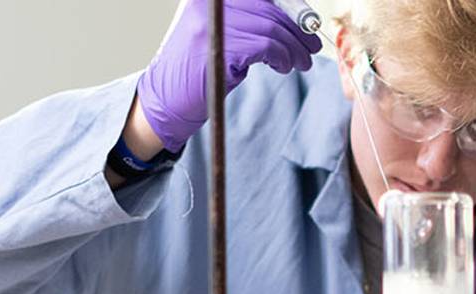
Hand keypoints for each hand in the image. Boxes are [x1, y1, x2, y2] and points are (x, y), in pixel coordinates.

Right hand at [137, 0, 323, 151]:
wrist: (164, 102)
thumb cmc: (194, 72)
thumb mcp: (218, 36)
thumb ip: (247, 21)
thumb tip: (290, 16)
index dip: (289, 6)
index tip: (305, 22)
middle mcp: (208, 5)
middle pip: (269, 7)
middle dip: (297, 29)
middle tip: (311, 47)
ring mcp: (212, 25)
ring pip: (272, 28)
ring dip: (294, 48)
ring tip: (301, 62)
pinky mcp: (220, 48)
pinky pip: (267, 47)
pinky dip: (283, 57)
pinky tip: (284, 67)